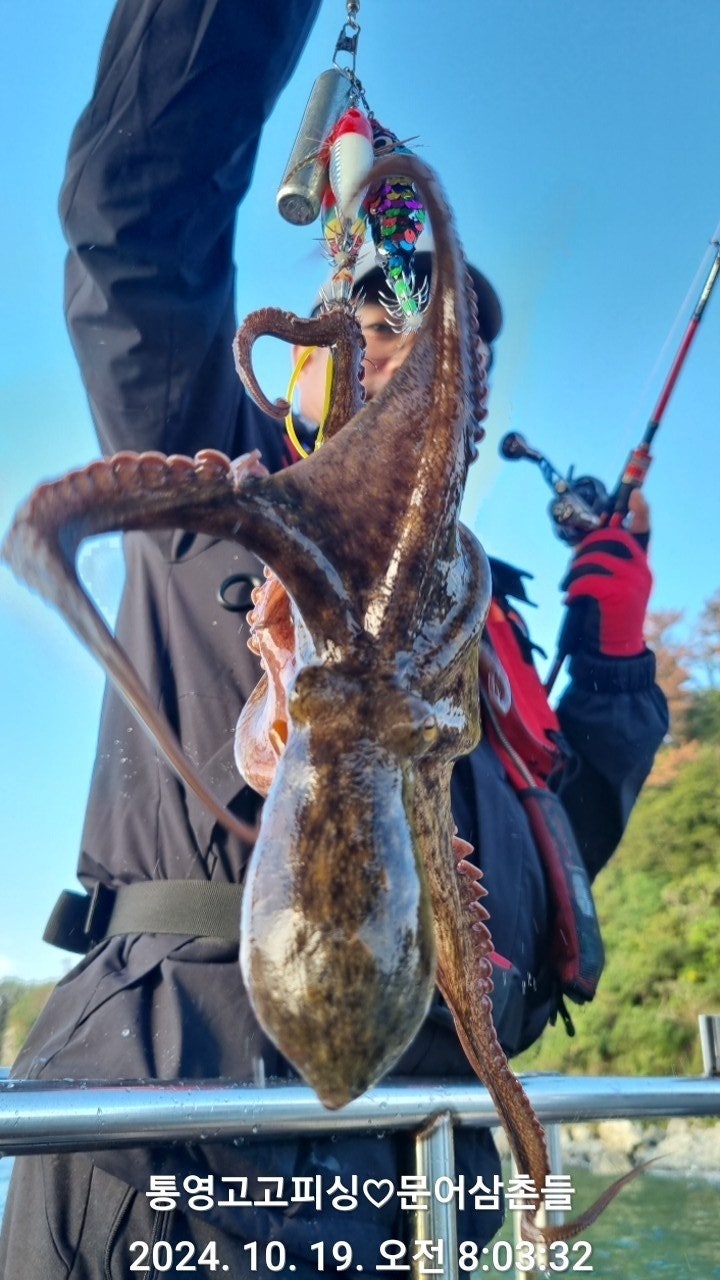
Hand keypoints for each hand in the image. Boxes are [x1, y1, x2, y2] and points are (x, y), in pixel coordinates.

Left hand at [560, 492, 651, 656]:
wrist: (615, 650)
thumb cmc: (606, 617)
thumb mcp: (611, 589)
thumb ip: (605, 568)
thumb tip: (581, 550)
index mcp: (640, 565)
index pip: (645, 531)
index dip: (641, 511)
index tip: (636, 495)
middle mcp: (641, 569)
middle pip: (610, 537)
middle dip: (585, 545)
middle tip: (572, 564)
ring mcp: (633, 580)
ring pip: (595, 558)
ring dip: (574, 571)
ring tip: (568, 586)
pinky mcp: (619, 594)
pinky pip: (587, 579)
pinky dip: (573, 588)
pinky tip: (569, 599)